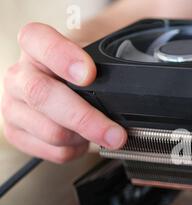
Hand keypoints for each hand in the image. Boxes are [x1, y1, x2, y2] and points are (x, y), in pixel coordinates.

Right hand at [1, 23, 126, 162]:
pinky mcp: (19, 134)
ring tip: (101, 131)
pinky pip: (52, 151)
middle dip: (86, 119)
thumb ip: (110, 55)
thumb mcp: (96, 53)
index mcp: (36, 46)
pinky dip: (75, 150)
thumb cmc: (84, 69)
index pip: (38, 40)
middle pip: (43, 96)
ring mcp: (15, 105)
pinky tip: (82, 139)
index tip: (89, 73)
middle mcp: (21, 75)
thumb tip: (151, 59)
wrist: (67, 86)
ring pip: (51, 130)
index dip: (62, 57)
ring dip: (84, 138)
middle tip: (115, 133)